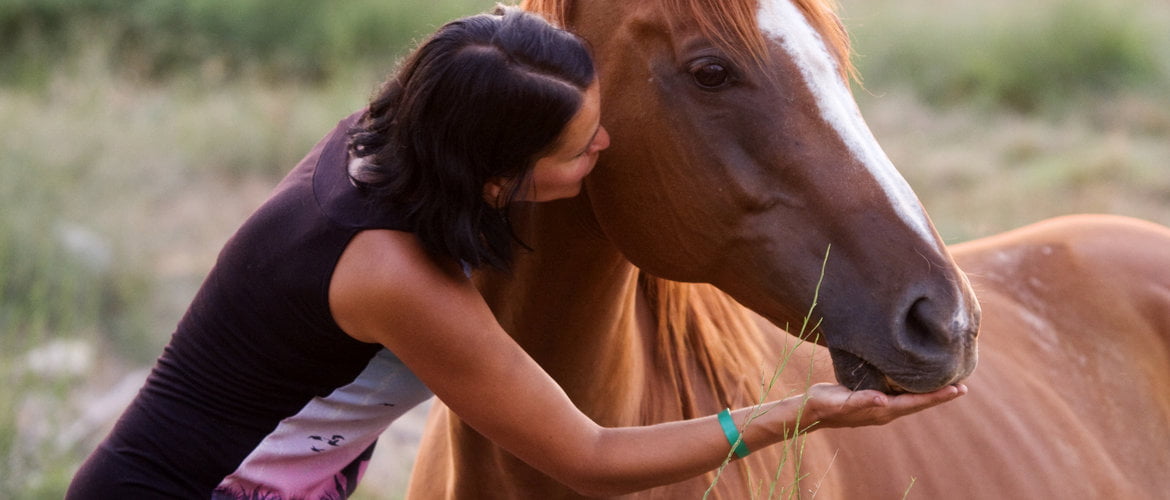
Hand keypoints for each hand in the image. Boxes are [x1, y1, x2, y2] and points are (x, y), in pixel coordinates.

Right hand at [802, 383, 966, 428]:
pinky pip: (901, 395)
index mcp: (882, 410)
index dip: (937, 396)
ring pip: (912, 399)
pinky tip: (917, 382)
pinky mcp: (874, 400)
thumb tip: (882, 399)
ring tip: (946, 384)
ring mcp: (880, 407)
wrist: (810, 411)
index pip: (916, 403)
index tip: (957, 390)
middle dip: (940, 395)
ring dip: (929, 393)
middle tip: (962, 387)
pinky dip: (914, 389)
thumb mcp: (840, 401)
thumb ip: (861, 400)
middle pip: (919, 402)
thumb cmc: (824, 405)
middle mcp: (886, 410)